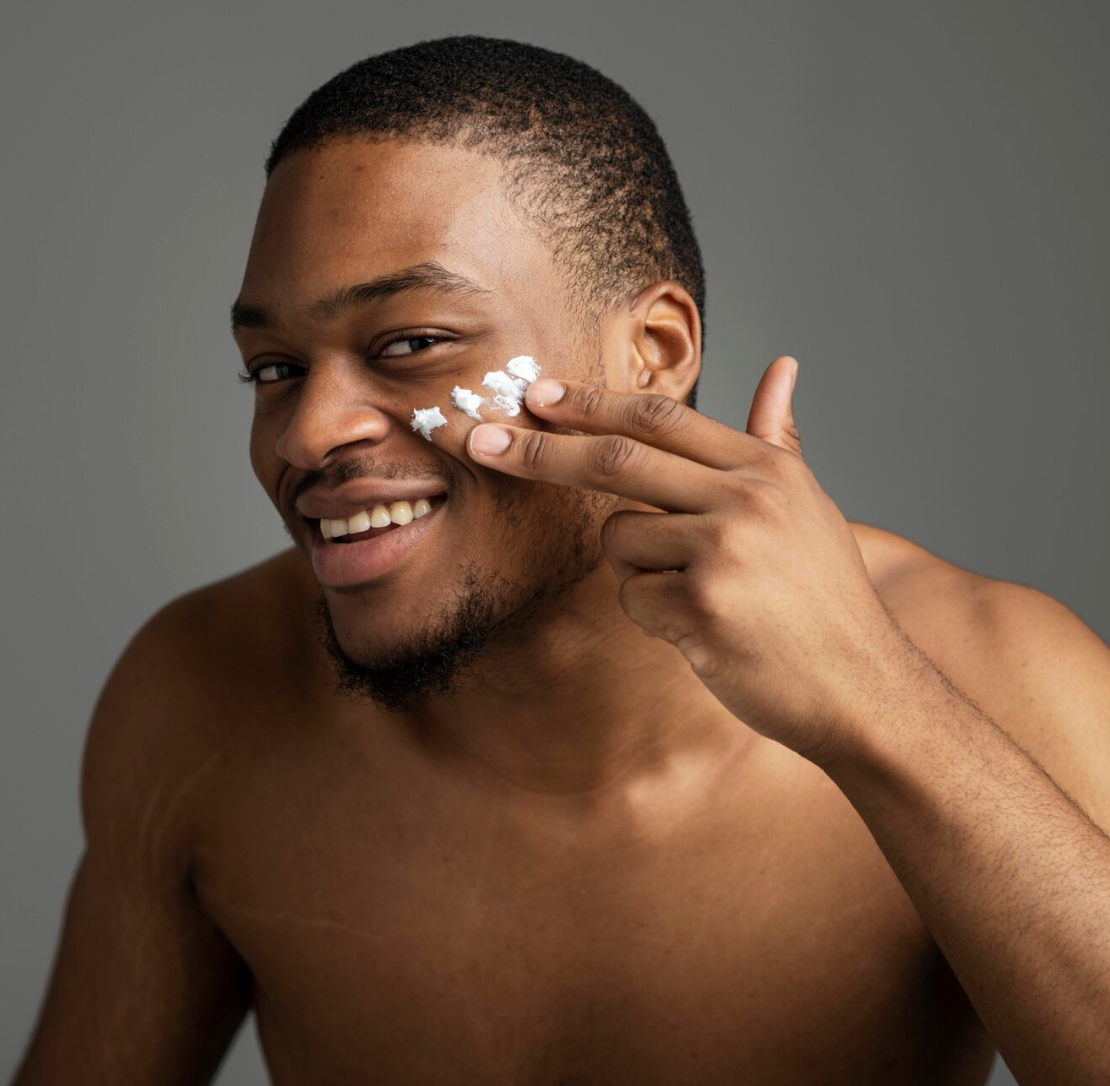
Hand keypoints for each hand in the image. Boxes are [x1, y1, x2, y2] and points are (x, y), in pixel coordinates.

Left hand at [465, 356, 906, 767]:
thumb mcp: (809, 505)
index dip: (591, 403)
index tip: (537, 395)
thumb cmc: (825, 598)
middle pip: (616, 458)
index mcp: (765, 468)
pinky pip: (631, 597)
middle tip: (480, 441)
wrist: (861, 687)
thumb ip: (777, 437)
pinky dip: (652, 614)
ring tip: (697, 594)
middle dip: (539, 450)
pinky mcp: (701, 607)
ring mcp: (722, 552)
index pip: (661, 416)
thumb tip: (782, 366)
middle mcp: (744, 499)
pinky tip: (704, 629)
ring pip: (619, 540)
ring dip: (636, 567)